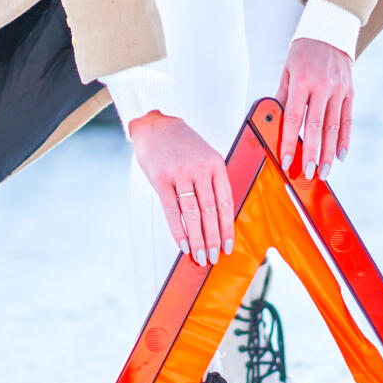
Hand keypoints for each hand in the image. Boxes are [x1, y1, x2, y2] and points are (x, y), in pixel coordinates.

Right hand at [128, 112, 234, 264]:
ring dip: (197, 239)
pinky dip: (178, 230)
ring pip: (193, 214)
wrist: (154, 125)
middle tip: (214, 257)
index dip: (227, 227)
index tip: (228, 245)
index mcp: (215, 164)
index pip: (225, 202)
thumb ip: (212, 181)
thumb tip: (217, 218)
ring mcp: (180, 173)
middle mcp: (199, 168)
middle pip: (210, 211)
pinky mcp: (161, 179)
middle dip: (213, 238)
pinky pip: (172, 210)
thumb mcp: (204, 155)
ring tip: (200, 256)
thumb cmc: (181, 143)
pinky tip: (182, 243)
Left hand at [278, 37, 352, 180]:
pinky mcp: (350, 92)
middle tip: (308, 173)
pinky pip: (347, 119)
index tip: (286, 161)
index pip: (294, 118)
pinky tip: (341, 155)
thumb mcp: (287, 71)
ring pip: (333, 127)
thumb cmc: (303, 52)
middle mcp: (322, 86)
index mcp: (302, 81)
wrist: (331, 32)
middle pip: (316, 127)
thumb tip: (273, 122)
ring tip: (324, 171)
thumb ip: (282, 97)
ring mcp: (339, 90)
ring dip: (329, 152)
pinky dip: (345, 139)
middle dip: (312, 154)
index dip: (290, 142)